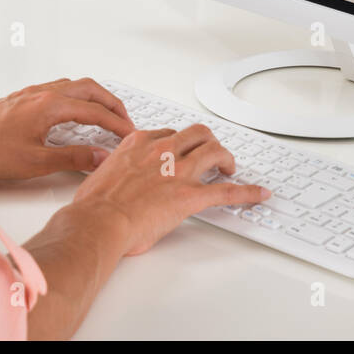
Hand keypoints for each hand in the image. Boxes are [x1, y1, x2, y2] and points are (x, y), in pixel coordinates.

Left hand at [0, 78, 133, 181]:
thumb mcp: (36, 162)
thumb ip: (73, 158)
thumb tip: (102, 156)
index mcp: (50, 106)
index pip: (95, 112)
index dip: (117, 124)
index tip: (130, 136)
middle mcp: (43, 93)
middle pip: (90, 88)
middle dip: (112, 103)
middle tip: (125, 121)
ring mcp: (32, 92)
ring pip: (75, 85)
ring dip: (95, 97)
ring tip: (106, 115)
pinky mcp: (23, 97)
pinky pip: (60, 88)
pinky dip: (78, 96)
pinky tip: (75, 111)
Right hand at [71, 125, 270, 255]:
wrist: (98, 221)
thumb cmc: (94, 205)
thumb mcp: (102, 174)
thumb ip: (116, 169)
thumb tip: (115, 177)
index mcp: (139, 143)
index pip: (168, 133)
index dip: (179, 142)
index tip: (180, 150)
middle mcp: (163, 151)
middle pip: (197, 134)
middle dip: (207, 141)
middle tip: (212, 153)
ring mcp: (179, 171)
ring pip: (215, 151)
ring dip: (227, 158)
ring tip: (231, 167)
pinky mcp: (191, 195)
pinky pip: (227, 191)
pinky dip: (247, 192)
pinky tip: (258, 194)